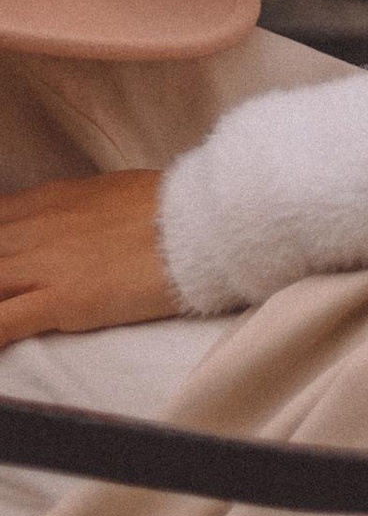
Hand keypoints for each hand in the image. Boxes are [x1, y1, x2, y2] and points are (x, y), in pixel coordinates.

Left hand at [0, 174, 180, 345]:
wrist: (199, 222)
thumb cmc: (166, 207)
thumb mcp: (108, 193)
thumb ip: (73, 210)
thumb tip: (66, 224)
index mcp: (49, 199)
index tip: (5, 257)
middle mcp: (36, 227)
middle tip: (10, 287)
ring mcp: (45, 264)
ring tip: (7, 307)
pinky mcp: (61, 299)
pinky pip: (3, 322)